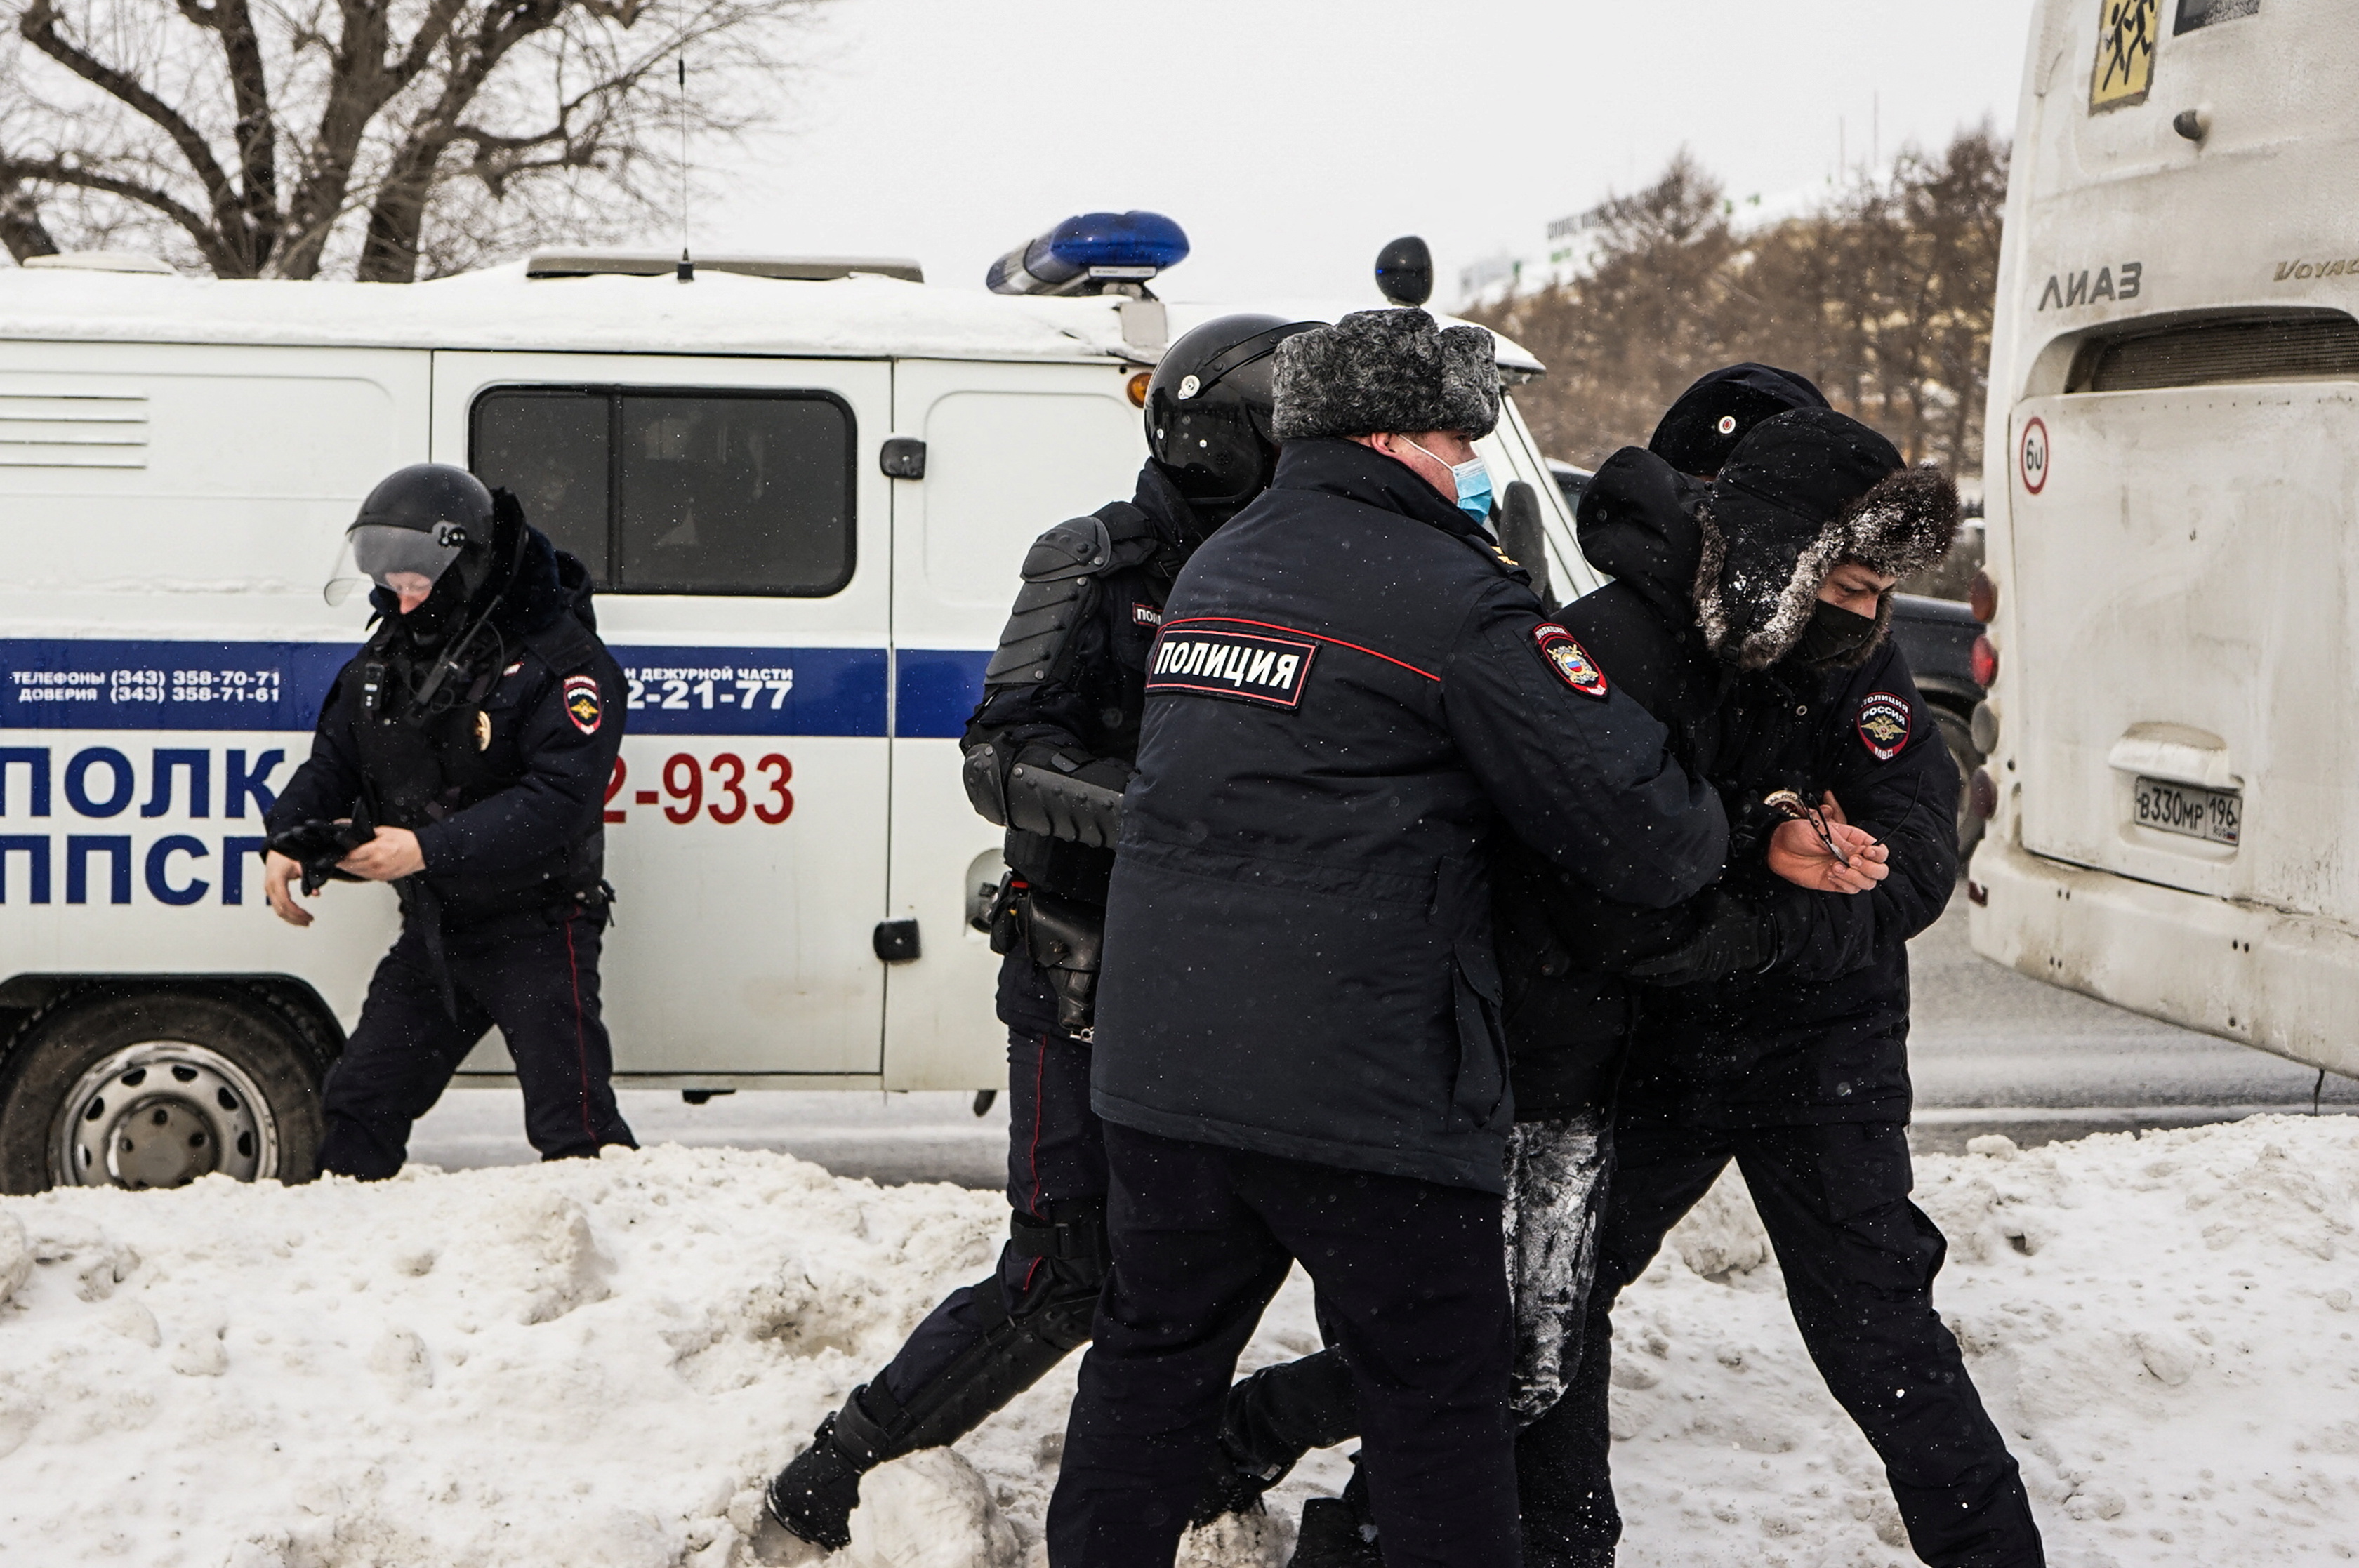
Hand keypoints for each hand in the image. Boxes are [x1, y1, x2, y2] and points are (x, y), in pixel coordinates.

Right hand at [263, 850, 312, 926]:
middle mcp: (270, 887)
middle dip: (295, 918)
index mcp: (276, 880)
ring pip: (278, 911)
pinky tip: (297, 917)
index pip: (285, 902)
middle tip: (309, 921)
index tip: (308, 916)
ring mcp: (269, 890)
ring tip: (305, 922)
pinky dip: (288, 914)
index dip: (297, 911)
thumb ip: (309, 880)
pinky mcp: (271, 892)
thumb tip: (316, 894)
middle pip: (281, 909)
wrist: (277, 850)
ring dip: (291, 918)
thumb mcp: (301, 865)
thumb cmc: (289, 855)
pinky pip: (278, 906)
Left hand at [338, 826, 424, 881]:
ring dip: (350, 868)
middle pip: (351, 866)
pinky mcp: (383, 878)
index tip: (337, 852)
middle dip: (343, 862)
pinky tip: (359, 866)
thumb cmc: (406, 841)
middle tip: (338, 858)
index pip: (350, 856)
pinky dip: (360, 872)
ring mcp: (380, 873)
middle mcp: (376, 864)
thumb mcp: (383, 831)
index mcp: (375, 851)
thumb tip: (352, 831)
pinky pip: (366, 877)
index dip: (341, 855)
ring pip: (357, 873)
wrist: (421, 852)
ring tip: (347, 862)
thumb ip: (366, 833)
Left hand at [1767, 792, 1888, 893]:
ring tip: (1835, 867)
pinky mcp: (1835, 883)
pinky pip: (1851, 890)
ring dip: (1855, 877)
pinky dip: (1844, 884)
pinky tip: (1829, 874)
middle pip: (1880, 870)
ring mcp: (1846, 871)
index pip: (1880, 851)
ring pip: (1868, 883)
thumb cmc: (1799, 833)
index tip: (1866, 852)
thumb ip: (1845, 844)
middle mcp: (1854, 856)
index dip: (1879, 854)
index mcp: (1855, 839)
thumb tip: (1864, 853)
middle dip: (1870, 868)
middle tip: (1851, 861)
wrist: (1778, 847)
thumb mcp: (1823, 833)